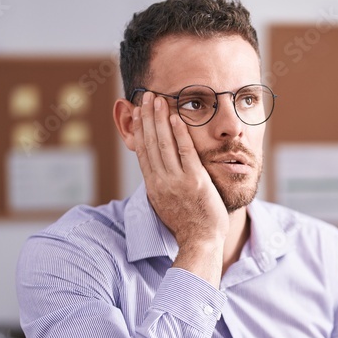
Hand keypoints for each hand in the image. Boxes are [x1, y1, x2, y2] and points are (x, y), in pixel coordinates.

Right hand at [133, 92, 226, 283]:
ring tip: (158, 99)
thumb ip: (161, 185)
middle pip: (150, 143)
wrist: (200, 241)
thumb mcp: (166, 203)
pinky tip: (176, 117)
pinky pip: (185, 152)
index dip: (138, 129)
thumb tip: (157, 172)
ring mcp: (177, 181)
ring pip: (164, 144)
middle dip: (147, 117)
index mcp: (153, 186)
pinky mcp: (195, 181)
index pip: (142, 151)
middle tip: (145, 96)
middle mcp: (161, 181)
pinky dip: (179, 133)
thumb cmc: (187, 224)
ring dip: (160, 119)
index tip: (136, 112)